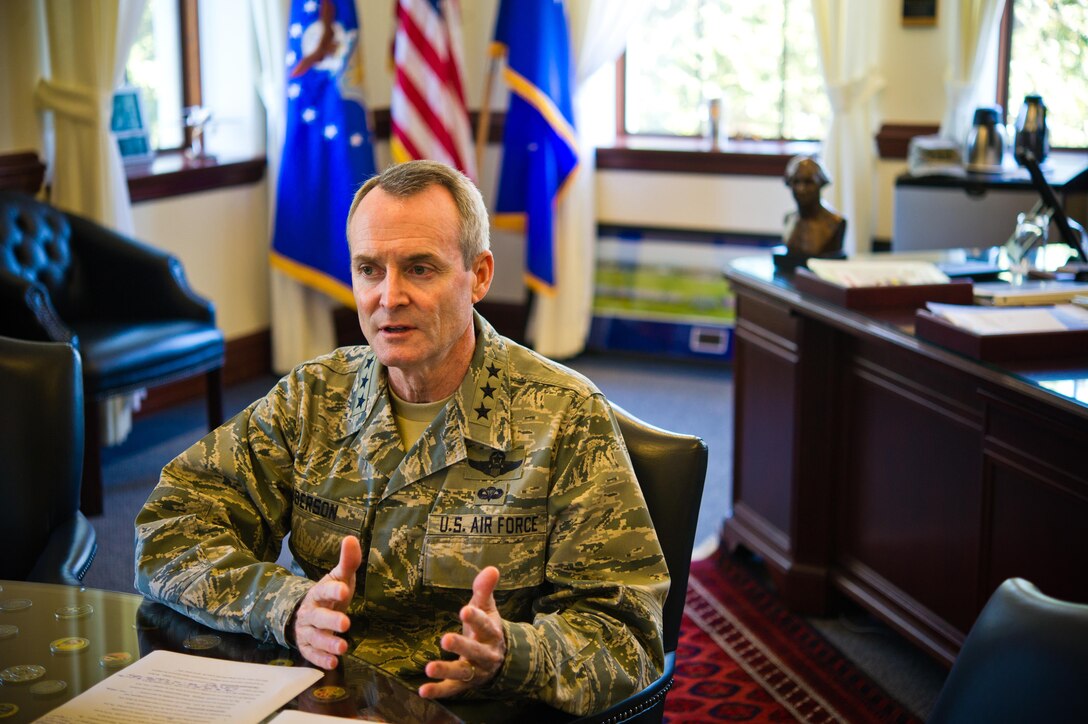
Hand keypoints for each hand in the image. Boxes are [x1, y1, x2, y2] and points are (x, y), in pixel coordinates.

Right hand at [292, 535, 361, 668]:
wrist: (307, 613)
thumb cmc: (330, 594)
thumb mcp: (339, 577)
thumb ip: (348, 561)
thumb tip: (351, 538)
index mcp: (319, 593)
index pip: (324, 590)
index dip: (334, 590)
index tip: (345, 590)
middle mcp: (311, 612)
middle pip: (318, 617)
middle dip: (331, 620)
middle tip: (346, 623)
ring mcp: (307, 630)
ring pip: (315, 637)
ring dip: (328, 642)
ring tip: (343, 647)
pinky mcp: (307, 646)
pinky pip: (311, 654)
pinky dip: (321, 659)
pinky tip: (333, 663)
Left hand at [419, 566, 506, 698]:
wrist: (500, 659)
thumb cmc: (487, 627)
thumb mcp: (488, 608)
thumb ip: (485, 589)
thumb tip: (492, 568)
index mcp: (493, 633)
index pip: (486, 625)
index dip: (476, 618)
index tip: (464, 610)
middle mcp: (487, 654)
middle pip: (476, 651)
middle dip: (462, 646)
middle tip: (445, 639)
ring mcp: (476, 671)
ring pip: (463, 672)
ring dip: (446, 670)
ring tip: (429, 667)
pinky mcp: (465, 684)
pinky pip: (451, 689)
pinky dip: (438, 691)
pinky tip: (422, 690)